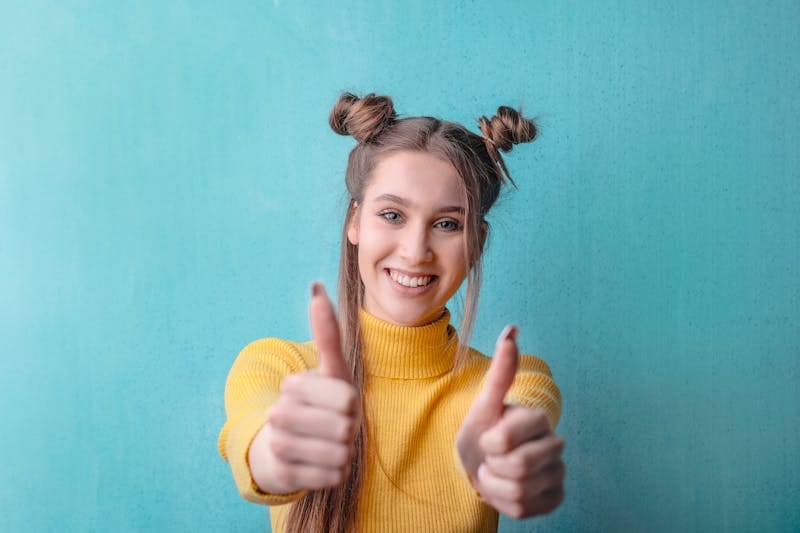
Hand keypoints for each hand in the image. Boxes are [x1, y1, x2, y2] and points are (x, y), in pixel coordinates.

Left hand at [248, 282, 358, 493]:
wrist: (313, 443)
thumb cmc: (316, 398)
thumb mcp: (322, 365)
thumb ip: (324, 329)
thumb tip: (317, 287)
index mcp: (352, 397)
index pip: (314, 387)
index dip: (298, 385)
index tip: (297, 385)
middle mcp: (353, 428)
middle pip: (292, 414)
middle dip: (283, 409)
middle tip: (289, 410)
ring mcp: (343, 457)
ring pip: (284, 441)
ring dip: (278, 433)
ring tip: (289, 430)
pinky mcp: (328, 481)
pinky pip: (286, 467)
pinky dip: (282, 458)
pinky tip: (294, 452)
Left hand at [456, 326, 565, 517]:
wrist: (482, 462)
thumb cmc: (483, 430)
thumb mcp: (485, 403)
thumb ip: (501, 370)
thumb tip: (511, 330)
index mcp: (538, 418)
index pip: (507, 440)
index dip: (489, 443)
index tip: (488, 437)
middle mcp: (555, 444)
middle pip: (519, 467)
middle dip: (493, 465)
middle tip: (491, 457)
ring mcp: (558, 473)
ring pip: (520, 491)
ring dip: (495, 486)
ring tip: (496, 472)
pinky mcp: (555, 497)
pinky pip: (526, 509)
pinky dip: (505, 504)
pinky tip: (506, 489)